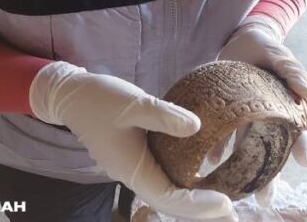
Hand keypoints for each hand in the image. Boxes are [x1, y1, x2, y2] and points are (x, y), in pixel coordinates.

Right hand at [29, 61, 236, 220]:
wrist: (73, 96)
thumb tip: (197, 126)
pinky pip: (164, 180)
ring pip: (168, 194)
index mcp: (132, 168)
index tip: (225, 203)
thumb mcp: (134, 103)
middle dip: (201, 212)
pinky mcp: (139, 159)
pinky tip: (204, 181)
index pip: (168, 196)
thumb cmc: (101, 99)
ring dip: (194, 203)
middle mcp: (134, 175)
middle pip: (170, 204)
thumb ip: (164, 116)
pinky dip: (185, 186)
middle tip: (233, 216)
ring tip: (224, 206)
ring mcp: (135, 169)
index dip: (196, 204)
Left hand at [217, 15, 306, 204]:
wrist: (239, 40)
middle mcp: (269, 117)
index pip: (299, 128)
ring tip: (237, 194)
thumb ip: (292, 70)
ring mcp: (247, 119)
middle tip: (266, 199)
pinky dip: (217, 151)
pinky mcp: (227, 116)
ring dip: (243, 172)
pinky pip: (222, 137)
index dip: (304, 145)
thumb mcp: (279, 54)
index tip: (306, 162)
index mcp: (288, 105)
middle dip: (270, 176)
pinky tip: (210, 163)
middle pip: (272, 149)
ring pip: (247, 149)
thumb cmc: (266, 47)